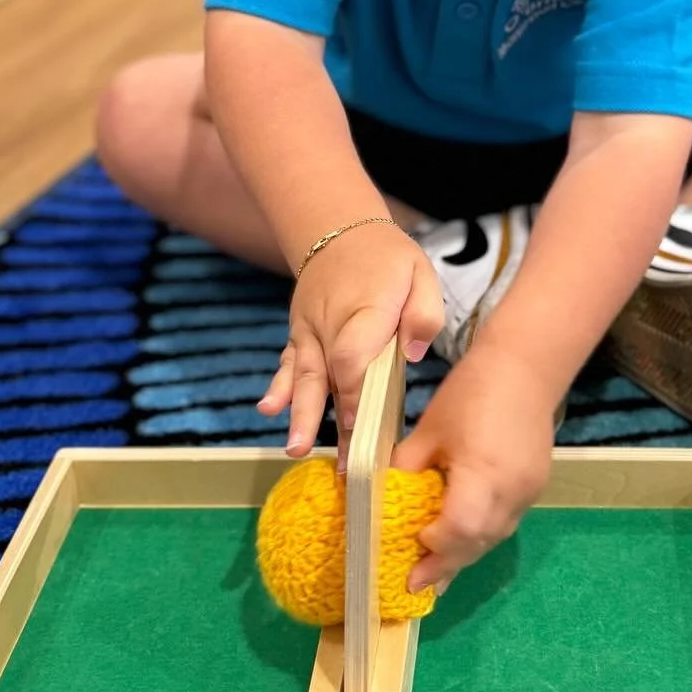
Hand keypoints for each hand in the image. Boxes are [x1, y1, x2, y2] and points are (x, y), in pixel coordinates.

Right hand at [258, 221, 442, 464]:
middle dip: (332, 421)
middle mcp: (332, 324)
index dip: (358, 394)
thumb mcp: (420, 273)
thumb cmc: (388, 258)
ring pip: (305, 376)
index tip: (366, 429)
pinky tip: (267, 409)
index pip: (356, 357)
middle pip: (330, 376)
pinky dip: (278, 386)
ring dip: (301, 414)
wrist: (340, 229)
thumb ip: (424, 312)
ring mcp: (311, 331)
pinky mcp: (300, 336)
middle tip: (338, 462)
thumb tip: (415, 353)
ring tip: (295, 448)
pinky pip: (288, 362)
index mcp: (367, 310)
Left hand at [391, 341, 554, 594]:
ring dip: (464, 554)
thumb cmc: (471, 391)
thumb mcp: (429, 429)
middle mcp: (512, 490)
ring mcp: (529, 491)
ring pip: (494, 537)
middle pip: (479, 542)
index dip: (434, 549)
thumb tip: (381, 501)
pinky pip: (505, 522)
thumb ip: (406, 469)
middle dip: (445, 564)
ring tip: (434, 572)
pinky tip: (461, 539)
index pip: (461, 528)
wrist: (524, 366)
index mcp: (484, 472)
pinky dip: (480, 535)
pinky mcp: (535, 487)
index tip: (407, 559)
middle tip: (414, 582)